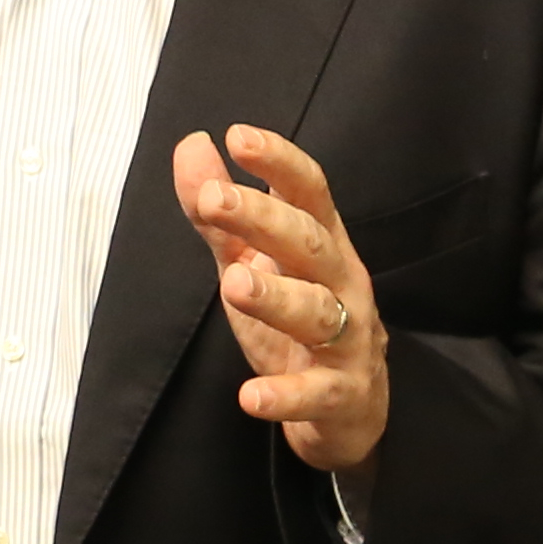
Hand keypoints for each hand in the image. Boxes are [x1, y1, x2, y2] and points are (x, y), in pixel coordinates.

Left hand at [179, 124, 388, 473]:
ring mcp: (348, 339)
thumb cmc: (295, 321)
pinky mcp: (341, 394)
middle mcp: (342, 282)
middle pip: (310, 243)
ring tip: (233, 284)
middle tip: (217, 199)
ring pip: (318, 312)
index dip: (279, 162)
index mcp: (322, 244)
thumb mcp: (252, 262)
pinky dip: (285, 395)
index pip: (309, 192)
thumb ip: (221, 214)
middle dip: (266, 218)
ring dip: (276, 297)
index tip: (238, 136)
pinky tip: (250, 396)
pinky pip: (315, 393)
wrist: (349, 408)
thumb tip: (193, 144)